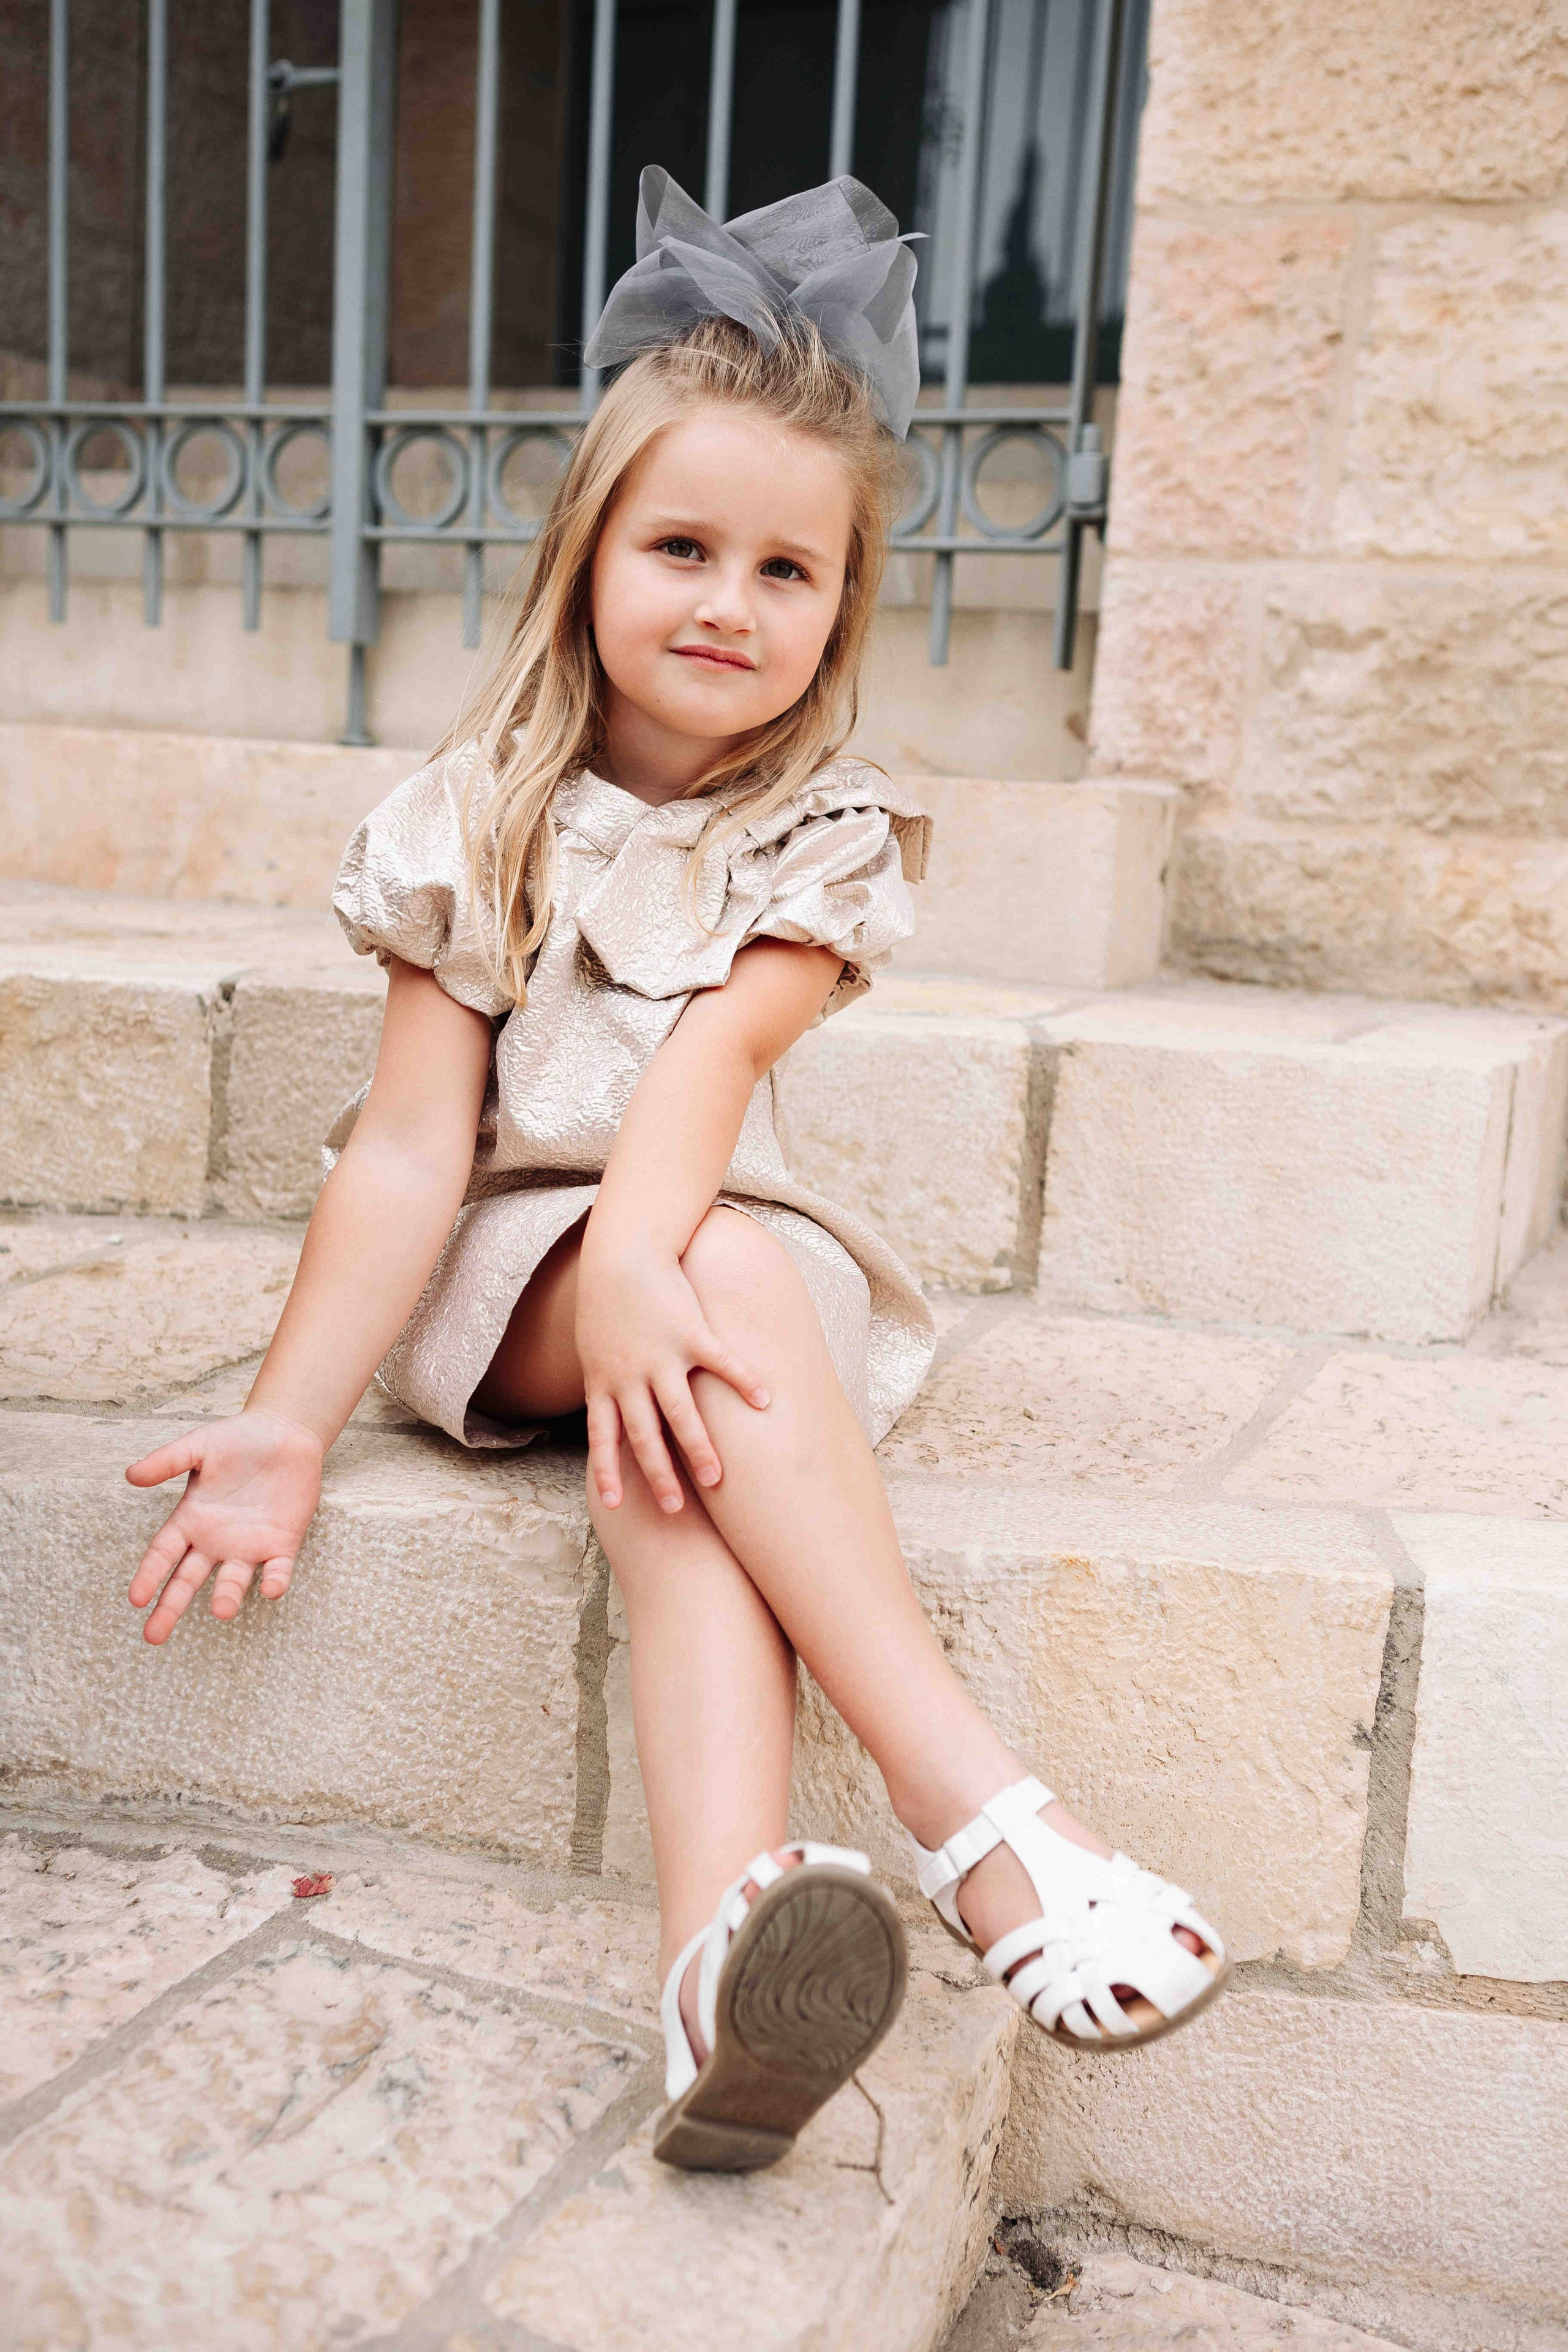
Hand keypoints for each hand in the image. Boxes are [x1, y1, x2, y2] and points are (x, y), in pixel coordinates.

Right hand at [125, 1409, 324, 1645]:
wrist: (286, 1433)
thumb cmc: (239, 1439)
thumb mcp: (199, 1445)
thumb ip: (167, 1461)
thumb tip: (130, 1475)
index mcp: (191, 1520)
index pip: (163, 1554)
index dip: (149, 1576)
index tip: (136, 1599)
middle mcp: (216, 1540)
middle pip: (188, 1580)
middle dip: (171, 1607)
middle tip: (154, 1636)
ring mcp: (249, 1545)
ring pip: (233, 1580)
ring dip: (227, 1596)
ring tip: (220, 1611)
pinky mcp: (283, 1543)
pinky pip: (278, 1569)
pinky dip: (275, 1581)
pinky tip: (271, 1589)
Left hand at [575, 1242, 767, 1513]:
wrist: (620, 1253)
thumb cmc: (606, 1299)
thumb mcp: (594, 1346)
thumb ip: (606, 1380)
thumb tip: (611, 1412)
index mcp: (603, 1381)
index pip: (604, 1437)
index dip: (608, 1471)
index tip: (615, 1504)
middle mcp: (630, 1377)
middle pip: (645, 1436)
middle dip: (659, 1475)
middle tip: (672, 1509)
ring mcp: (661, 1357)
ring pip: (680, 1414)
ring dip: (698, 1449)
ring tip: (715, 1479)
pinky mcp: (690, 1334)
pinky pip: (721, 1365)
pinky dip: (744, 1382)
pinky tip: (765, 1401)